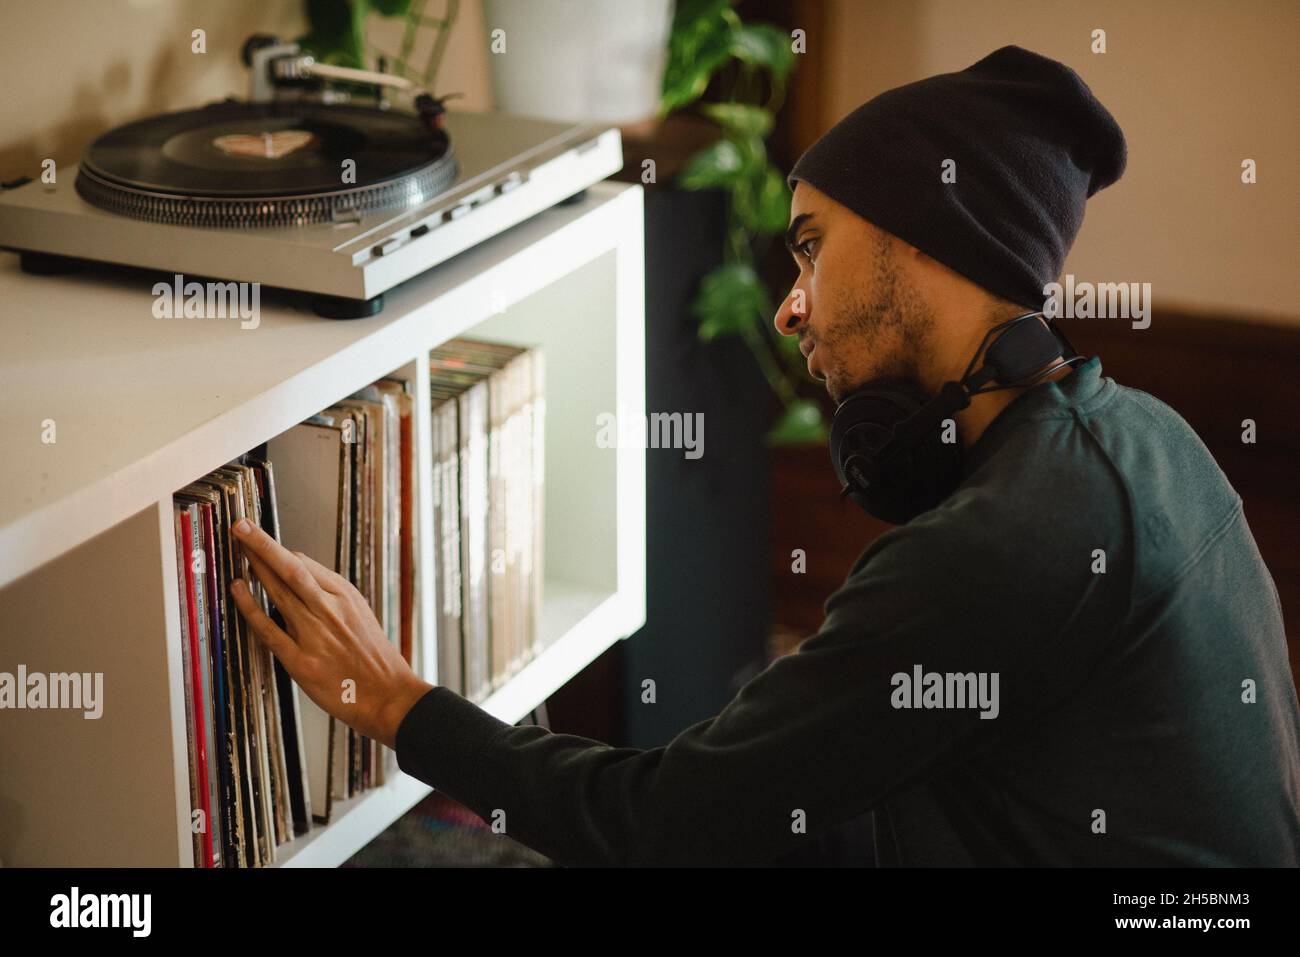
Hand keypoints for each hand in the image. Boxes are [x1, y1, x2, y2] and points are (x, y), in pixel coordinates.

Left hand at [227, 517, 434, 749]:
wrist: (388, 695)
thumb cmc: (374, 658)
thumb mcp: (361, 615)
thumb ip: (332, 594)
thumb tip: (301, 568)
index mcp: (346, 597)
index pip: (306, 565)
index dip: (279, 550)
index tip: (260, 538)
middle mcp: (330, 609)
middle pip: (291, 568)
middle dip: (263, 544)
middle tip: (241, 525)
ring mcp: (314, 634)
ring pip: (280, 589)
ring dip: (256, 565)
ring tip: (238, 546)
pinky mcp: (300, 661)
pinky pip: (269, 629)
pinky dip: (251, 607)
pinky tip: (238, 589)